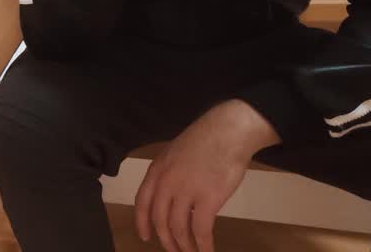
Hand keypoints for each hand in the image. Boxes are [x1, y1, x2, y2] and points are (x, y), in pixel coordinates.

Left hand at [134, 100, 280, 251]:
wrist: (228, 132)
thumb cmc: (206, 140)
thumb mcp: (175, 152)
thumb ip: (169, 173)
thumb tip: (171, 195)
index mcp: (157, 170)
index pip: (142, 202)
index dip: (142, 222)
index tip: (145, 237)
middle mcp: (167, 182)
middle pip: (160, 220)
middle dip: (166, 239)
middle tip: (174, 249)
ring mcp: (186, 191)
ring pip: (178, 228)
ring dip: (184, 245)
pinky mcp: (208, 199)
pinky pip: (201, 230)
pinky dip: (203, 245)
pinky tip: (207, 250)